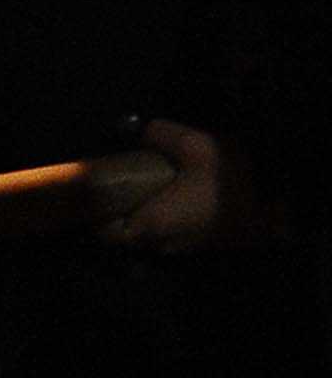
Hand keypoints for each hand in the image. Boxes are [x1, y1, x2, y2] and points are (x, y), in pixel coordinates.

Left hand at [104, 118, 261, 253]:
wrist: (283, 199)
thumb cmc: (234, 177)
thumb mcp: (196, 146)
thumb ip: (161, 135)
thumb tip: (142, 130)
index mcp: (152, 225)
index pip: (104, 234)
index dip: (95, 215)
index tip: (97, 193)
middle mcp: (163, 244)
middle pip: (125, 235)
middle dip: (117, 212)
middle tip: (118, 185)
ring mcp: (184, 247)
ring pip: (148, 235)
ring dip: (142, 214)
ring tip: (144, 186)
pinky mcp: (202, 244)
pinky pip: (171, 233)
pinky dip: (164, 216)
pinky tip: (171, 193)